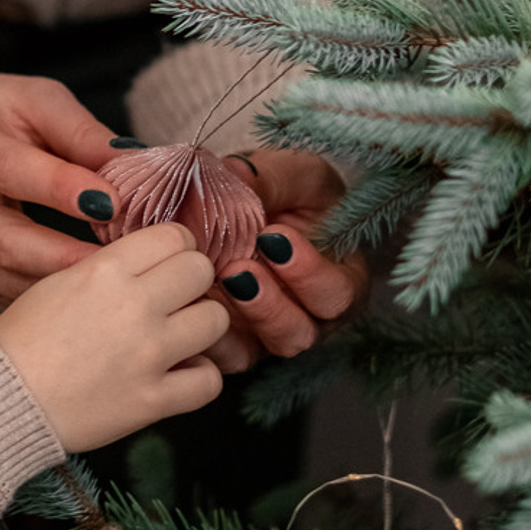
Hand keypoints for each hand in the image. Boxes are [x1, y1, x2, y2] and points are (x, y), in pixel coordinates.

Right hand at [0, 72, 121, 300]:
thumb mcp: (33, 101)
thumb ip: (81, 132)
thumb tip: (134, 164)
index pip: (13, 171)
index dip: (63, 189)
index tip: (113, 203)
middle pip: (7, 239)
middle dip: (67, 255)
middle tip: (124, 262)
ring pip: (7, 276)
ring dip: (62, 282)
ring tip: (114, 278)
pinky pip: (4, 291)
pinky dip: (47, 295)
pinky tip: (84, 290)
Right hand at [0, 223, 227, 451]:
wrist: (0, 401)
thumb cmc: (18, 343)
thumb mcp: (55, 283)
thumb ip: (106, 268)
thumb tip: (149, 263)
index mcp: (105, 270)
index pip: (174, 236)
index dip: (174, 248)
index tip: (166, 263)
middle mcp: (134, 305)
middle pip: (200, 271)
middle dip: (190, 282)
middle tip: (174, 298)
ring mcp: (149, 354)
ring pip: (215, 321)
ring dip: (200, 327)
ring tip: (178, 337)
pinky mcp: (154, 400)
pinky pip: (209, 380)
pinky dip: (198, 378)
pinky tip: (177, 375)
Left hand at [204, 148, 368, 372]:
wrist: (231, 206)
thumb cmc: (279, 191)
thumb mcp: (288, 174)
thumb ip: (273, 177)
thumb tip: (237, 174)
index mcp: (338, 278)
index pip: (338, 294)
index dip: (310, 272)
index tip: (274, 236)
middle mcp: (307, 315)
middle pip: (301, 332)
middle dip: (272, 304)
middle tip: (241, 268)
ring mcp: (267, 332)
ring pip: (260, 347)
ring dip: (241, 316)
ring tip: (220, 278)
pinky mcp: (232, 342)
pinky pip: (224, 354)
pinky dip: (209, 334)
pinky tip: (192, 301)